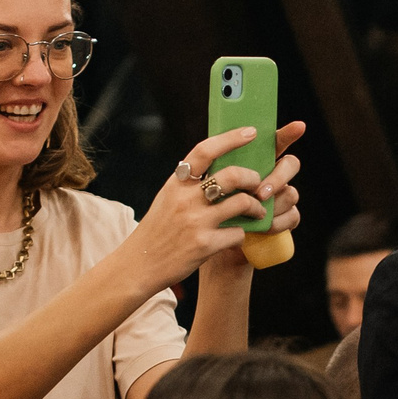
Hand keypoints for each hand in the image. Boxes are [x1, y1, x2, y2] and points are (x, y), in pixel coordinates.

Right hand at [126, 120, 306, 289]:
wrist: (139, 265)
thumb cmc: (157, 231)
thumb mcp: (167, 199)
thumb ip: (189, 184)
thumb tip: (219, 167)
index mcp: (176, 183)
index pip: (205, 150)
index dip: (230, 138)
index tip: (250, 132)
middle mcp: (185, 199)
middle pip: (231, 175)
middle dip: (252, 178)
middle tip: (258, 184)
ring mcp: (196, 222)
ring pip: (242, 203)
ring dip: (257, 207)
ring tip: (258, 211)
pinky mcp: (205, 245)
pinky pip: (238, 233)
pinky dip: (243, 234)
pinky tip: (238, 236)